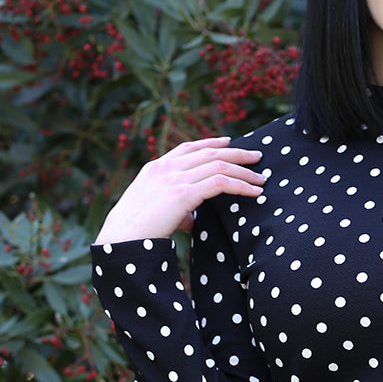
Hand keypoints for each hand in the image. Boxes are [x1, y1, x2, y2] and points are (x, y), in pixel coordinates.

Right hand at [94, 136, 265, 244]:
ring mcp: (174, 179)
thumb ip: (176, 209)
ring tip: (261, 179)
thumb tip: (192, 219)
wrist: (122, 240)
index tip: (228, 141)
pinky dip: (241, 185)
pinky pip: (220, 183)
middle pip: (209, 152)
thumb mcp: (154, 211)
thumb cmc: (136, 232)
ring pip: (219, 165)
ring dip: (243, 171)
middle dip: (236, 153)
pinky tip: (255, 192)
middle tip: (256, 157)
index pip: (188, 147)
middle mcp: (165, 168)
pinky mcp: (183, 193)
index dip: (210, 143)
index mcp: (155, 168)